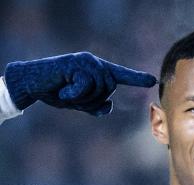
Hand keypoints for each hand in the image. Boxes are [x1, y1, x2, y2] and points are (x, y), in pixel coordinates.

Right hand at [4, 52, 156, 115]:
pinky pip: (85, 85)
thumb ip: (96, 106)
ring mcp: (86, 61)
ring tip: (67, 90)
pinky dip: (74, 92)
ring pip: (99, 88)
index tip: (153, 81)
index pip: (121, 76)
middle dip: (92, 100)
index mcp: (100, 72)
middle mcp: (96, 63)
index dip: (137, 79)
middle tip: (73, 96)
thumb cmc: (59, 92)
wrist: (34, 84)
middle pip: (109, 89)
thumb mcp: (81, 104)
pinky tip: (62, 87)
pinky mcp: (74, 62)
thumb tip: (109, 105)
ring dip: (82, 97)